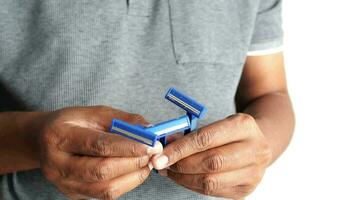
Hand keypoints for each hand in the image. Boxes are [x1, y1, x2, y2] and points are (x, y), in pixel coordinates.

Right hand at [34, 106, 161, 199]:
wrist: (43, 140)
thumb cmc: (72, 123)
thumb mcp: (95, 113)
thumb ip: (123, 120)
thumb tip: (151, 130)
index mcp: (60, 136)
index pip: (98, 145)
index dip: (128, 147)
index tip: (151, 145)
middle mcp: (57, 163)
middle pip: (101, 171)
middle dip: (133, 163)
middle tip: (153, 154)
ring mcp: (63, 183)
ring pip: (104, 188)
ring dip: (132, 176)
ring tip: (146, 163)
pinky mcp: (72, 194)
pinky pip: (103, 195)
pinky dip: (125, 184)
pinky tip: (134, 171)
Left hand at [151, 113, 271, 199]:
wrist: (259, 143)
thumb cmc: (229, 132)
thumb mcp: (215, 124)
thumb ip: (191, 133)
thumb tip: (166, 144)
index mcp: (243, 125)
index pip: (206, 139)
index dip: (180, 149)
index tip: (159, 155)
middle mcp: (254, 149)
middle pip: (210, 162)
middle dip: (180, 165)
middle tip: (161, 164)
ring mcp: (253, 172)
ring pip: (210, 181)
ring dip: (183, 178)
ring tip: (169, 171)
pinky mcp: (246, 189)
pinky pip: (213, 192)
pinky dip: (192, 185)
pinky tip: (183, 177)